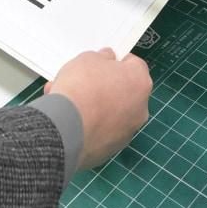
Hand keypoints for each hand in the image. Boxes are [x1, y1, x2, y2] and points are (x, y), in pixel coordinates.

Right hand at [46, 48, 152, 168]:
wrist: (66, 129)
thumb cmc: (80, 89)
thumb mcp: (88, 58)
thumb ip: (101, 58)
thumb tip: (106, 61)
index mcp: (140, 82)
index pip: (135, 66)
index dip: (118, 61)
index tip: (104, 62)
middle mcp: (140, 109)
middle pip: (124, 91)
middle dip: (105, 86)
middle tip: (84, 82)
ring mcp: (127, 132)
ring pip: (111, 113)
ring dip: (95, 106)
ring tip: (68, 101)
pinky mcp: (112, 149)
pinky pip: (101, 131)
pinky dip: (89, 124)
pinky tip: (68, 119)